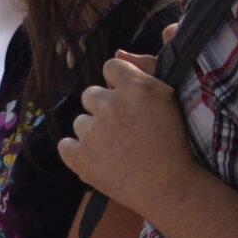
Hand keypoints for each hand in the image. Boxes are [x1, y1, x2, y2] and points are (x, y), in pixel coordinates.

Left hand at [58, 50, 192, 224]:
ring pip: (80, 122)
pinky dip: (77, 153)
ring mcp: (93, 131)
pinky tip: (98, 159)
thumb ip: (145, 69)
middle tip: (124, 131)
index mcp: (136, 87)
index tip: (127, 102)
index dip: (117, 85)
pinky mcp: (80, 157)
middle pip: (91, 95)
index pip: (110, 66)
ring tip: (118, 150)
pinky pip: (65, 145)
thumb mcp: (168, 98)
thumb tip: (119, 51)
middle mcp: (111, 105)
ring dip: (93, 133)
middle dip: (103, 110)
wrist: (169, 186)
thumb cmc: (173, 142)